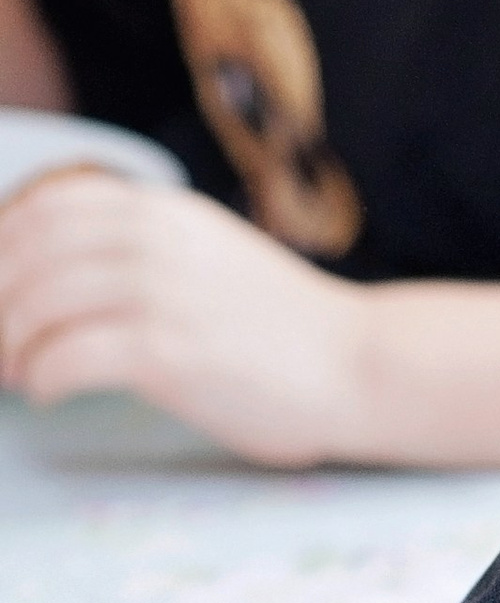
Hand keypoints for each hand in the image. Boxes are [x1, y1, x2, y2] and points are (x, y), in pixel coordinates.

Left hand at [0, 169, 364, 463]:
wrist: (360, 364)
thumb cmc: (280, 325)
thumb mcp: (208, 254)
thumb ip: (143, 249)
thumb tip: (54, 275)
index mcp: (162, 210)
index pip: (45, 209)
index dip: (3, 247)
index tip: (0, 292)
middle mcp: (155, 239)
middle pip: (27, 255)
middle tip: (1, 345)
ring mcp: (162, 293)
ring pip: (37, 305)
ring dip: (11, 346)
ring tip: (18, 376)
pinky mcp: (170, 352)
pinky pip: (68, 358)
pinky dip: (43, 378)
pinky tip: (50, 393)